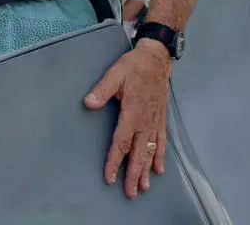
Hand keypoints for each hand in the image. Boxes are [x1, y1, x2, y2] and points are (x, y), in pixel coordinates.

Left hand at [83, 40, 171, 198]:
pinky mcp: (160, 118)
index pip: (121, 142)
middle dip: (133, 173)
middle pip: (138, 152)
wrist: (156, 58)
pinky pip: (161, 141)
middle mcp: (145, 121)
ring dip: (146, 169)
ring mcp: (155, 121)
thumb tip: (88, 103)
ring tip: (143, 187)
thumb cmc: (134, 66)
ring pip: (151, 150)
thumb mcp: (115, 73)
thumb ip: (102, 89)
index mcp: (132, 112)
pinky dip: (160, 156)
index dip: (115, 161)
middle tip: (129, 192)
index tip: (110, 177)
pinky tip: (159, 169)